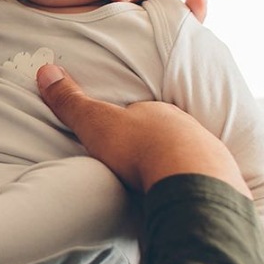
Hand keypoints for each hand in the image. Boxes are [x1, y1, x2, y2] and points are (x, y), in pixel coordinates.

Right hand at [35, 63, 246, 196]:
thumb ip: (72, 102)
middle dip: (154, 142)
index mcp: (155, 111)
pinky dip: (191, 183)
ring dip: (174, 163)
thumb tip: (46, 70)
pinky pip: (203, 176)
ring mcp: (205, 150)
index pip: (141, 112)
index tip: (120, 136)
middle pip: (166, 131)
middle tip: (138, 160)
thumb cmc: (140, 147)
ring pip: (187, 152)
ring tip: (158, 181)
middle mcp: (183, 125)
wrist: (189, 178)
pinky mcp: (217, 177)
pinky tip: (181, 194)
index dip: (129, 123)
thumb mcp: (96, 122)